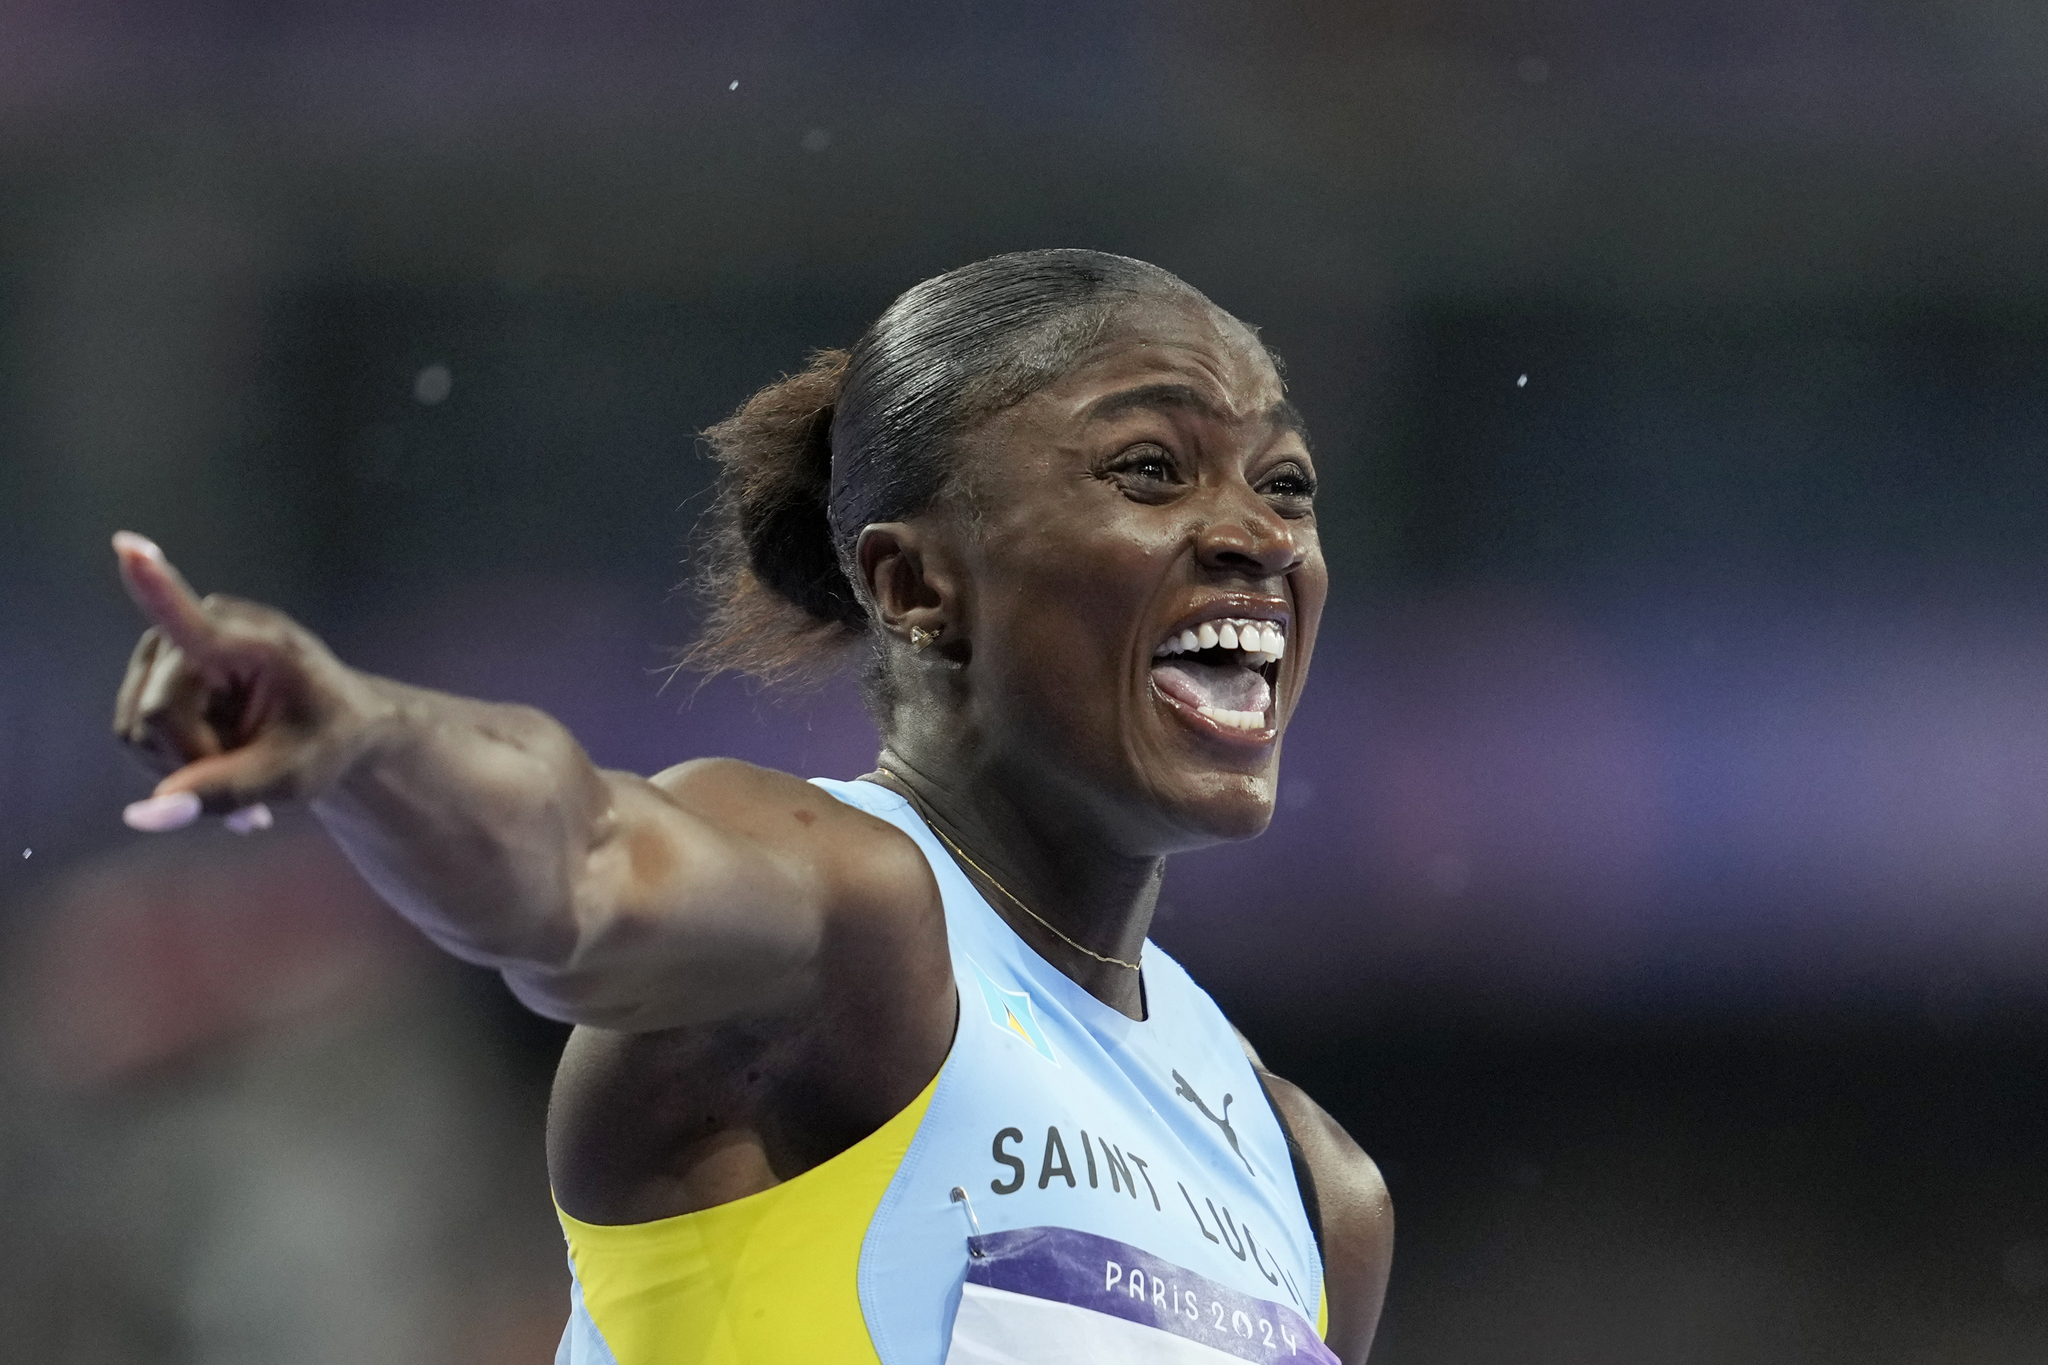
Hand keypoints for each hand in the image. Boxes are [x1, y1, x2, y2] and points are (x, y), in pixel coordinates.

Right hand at [111, 532, 385, 832]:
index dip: (154, 586)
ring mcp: (173, 647)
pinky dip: (172, 760)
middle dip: (191, 766)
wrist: (343, 726)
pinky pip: (136, 731)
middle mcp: (206, 630)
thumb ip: (223, 793)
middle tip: (251, 806)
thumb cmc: (330, 743)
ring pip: (137, 729)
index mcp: (256, 644)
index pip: (193, 618)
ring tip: (240, 773)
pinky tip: (218, 763)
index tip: (129, 546)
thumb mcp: (291, 779)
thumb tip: (144, 815)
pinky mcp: (157, 667)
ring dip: (181, 767)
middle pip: (154, 717)